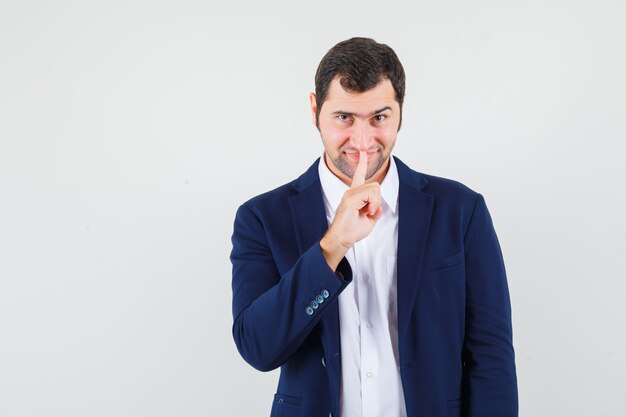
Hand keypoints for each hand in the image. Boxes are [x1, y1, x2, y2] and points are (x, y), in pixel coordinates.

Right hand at [320, 151, 382, 270]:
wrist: (342, 239)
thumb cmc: (352, 231)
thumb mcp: (369, 219)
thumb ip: (375, 210)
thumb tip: (379, 206)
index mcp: (354, 195)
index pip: (359, 176)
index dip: (362, 164)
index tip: (363, 153)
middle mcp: (351, 191)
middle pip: (375, 185)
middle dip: (378, 199)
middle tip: (370, 212)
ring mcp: (350, 193)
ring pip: (374, 189)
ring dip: (375, 203)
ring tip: (367, 212)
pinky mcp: (350, 197)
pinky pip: (370, 194)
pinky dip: (373, 204)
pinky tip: (366, 212)